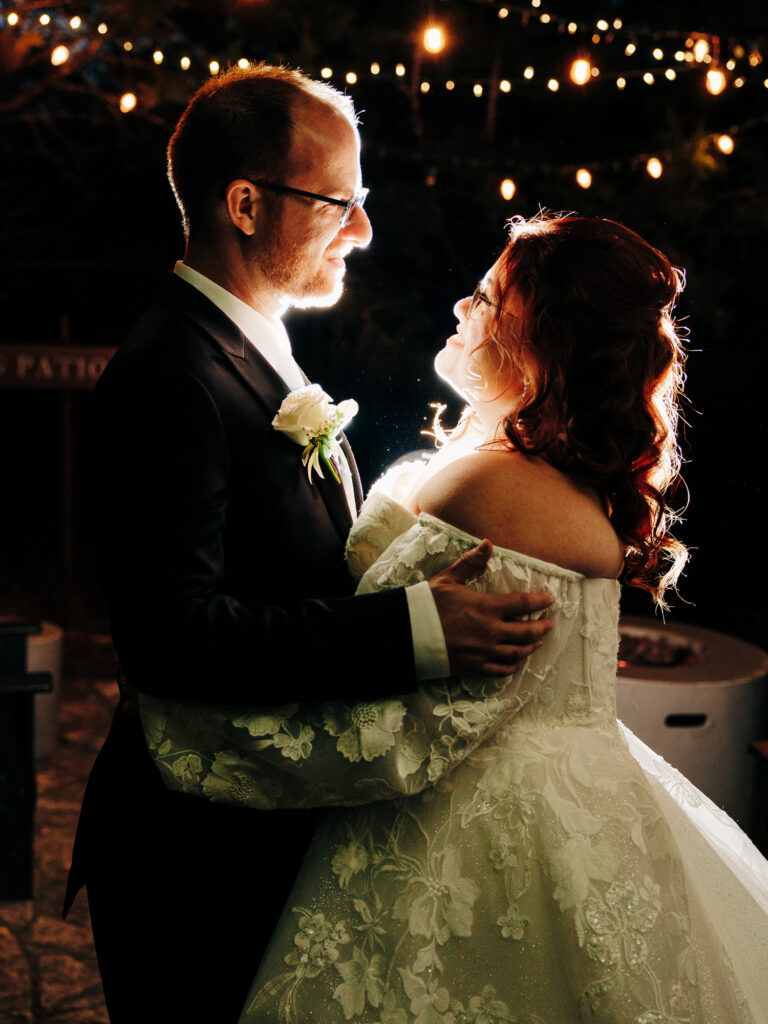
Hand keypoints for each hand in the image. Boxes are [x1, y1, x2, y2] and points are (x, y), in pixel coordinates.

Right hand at [428, 539, 553, 675]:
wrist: (407, 634)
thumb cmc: (427, 604)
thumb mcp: (448, 578)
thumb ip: (471, 562)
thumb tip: (488, 543)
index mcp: (486, 607)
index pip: (522, 604)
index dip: (540, 601)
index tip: (549, 599)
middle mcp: (490, 631)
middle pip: (527, 632)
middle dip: (542, 627)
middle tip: (548, 623)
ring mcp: (483, 652)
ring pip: (517, 652)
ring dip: (532, 646)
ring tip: (538, 641)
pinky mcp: (474, 667)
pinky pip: (502, 670)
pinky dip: (514, 666)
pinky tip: (518, 661)